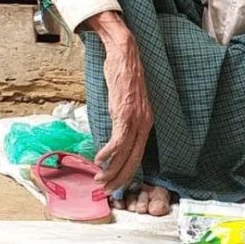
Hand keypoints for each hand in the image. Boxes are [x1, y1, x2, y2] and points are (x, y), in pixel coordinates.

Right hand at [86, 12, 153, 191]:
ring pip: (125, 153)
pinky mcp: (125, 112)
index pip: (138, 155)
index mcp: (146, 122)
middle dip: (119, 178)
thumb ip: (122, 119)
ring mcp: (136, 118)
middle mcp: (144, 123)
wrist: (125, 53)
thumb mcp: (126, 102)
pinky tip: (99, 159)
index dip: (127, 173)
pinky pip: (118, 139)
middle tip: (106, 190)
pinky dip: (108, 152)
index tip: (116, 185)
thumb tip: (113, 136)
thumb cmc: (123, 75)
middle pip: (133, 159)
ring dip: (111, 170)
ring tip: (99, 180)